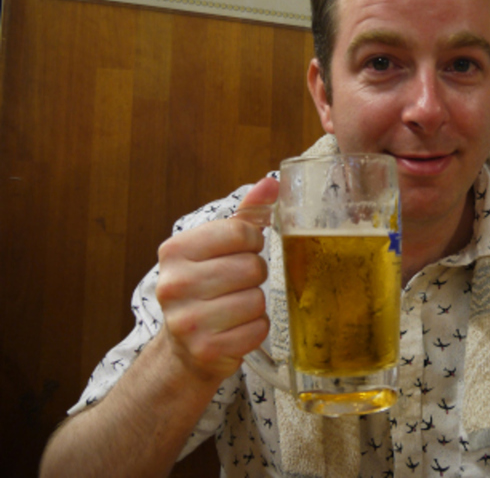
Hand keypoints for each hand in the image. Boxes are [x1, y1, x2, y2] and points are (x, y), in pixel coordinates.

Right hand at [155, 177, 278, 381]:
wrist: (184, 347)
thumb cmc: (206, 287)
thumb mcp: (219, 246)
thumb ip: (247, 214)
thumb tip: (272, 182)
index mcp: (175, 250)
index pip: (240, 232)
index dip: (252, 242)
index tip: (241, 252)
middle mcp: (174, 284)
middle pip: (251, 267)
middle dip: (254, 276)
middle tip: (237, 284)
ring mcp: (187, 321)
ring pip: (257, 300)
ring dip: (255, 304)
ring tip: (235, 307)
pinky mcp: (206, 350)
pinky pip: (258, 329)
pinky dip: (255, 329)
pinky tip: (236, 328)